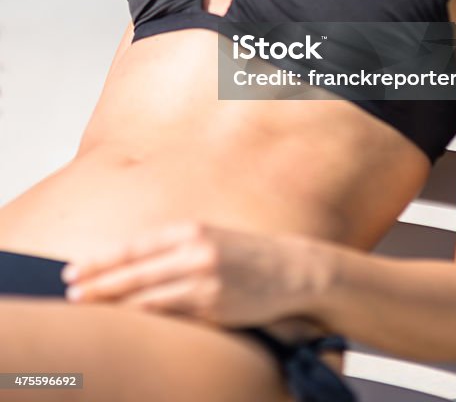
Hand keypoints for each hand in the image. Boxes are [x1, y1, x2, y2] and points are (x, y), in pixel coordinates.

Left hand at [60, 220, 327, 327]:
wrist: (291, 269)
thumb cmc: (246, 256)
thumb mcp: (209, 238)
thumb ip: (175, 248)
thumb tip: (133, 263)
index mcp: (191, 230)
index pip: (135, 246)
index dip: (102, 260)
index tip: (74, 269)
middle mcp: (194, 251)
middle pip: (134, 269)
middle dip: (98, 281)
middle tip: (69, 289)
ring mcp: (204, 279)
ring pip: (146, 293)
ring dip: (113, 301)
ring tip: (86, 306)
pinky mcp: (213, 305)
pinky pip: (170, 313)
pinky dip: (143, 316)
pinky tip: (125, 319)